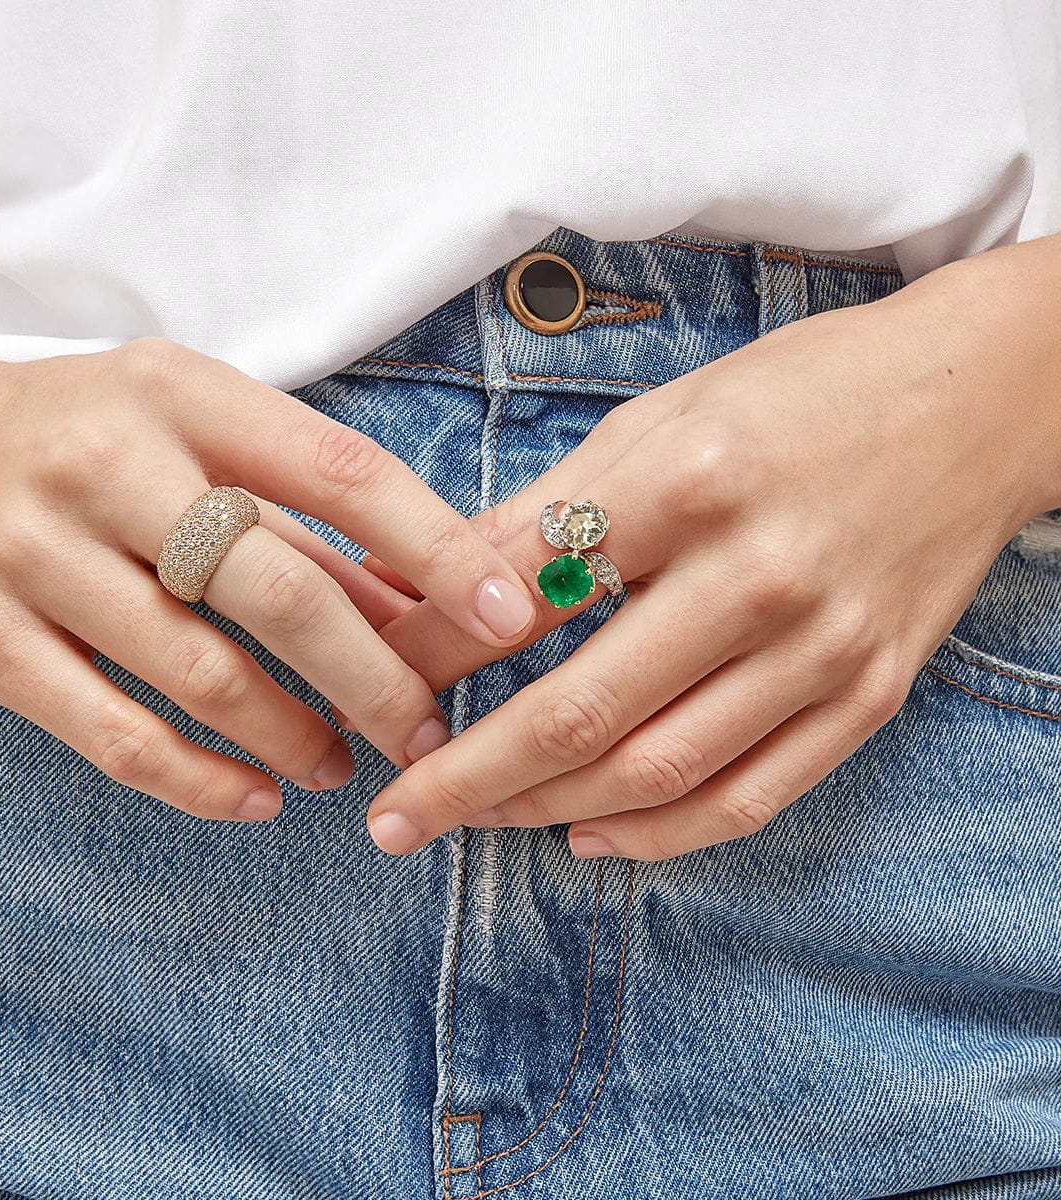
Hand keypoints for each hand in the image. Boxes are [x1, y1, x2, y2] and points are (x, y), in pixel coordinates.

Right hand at [0, 333, 537, 819]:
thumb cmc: (64, 433)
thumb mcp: (180, 429)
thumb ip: (294, 515)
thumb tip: (413, 600)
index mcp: (180, 394)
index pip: (341, 473)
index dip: (438, 550)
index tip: (511, 613)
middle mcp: (110, 465)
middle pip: (279, 589)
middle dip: (376, 677)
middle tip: (428, 733)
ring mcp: (36, 552)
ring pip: (201, 671)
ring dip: (293, 736)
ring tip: (341, 768)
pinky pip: (111, 731)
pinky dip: (196, 778)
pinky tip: (252, 798)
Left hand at [363, 245, 1060, 860]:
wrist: (976, 402)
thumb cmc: (800, 394)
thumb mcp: (659, 419)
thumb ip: (547, 511)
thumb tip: (425, 575)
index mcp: (690, 483)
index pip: (521, 593)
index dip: (427, 650)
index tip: (370, 681)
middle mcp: (758, 576)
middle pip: (582, 714)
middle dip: (466, 778)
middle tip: (392, 815)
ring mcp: (822, 649)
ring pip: (658, 774)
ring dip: (547, 811)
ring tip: (475, 818)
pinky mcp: (867, 697)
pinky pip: (749, 798)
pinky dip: (658, 835)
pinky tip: (589, 836)